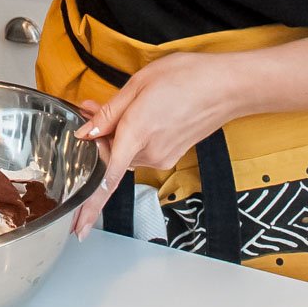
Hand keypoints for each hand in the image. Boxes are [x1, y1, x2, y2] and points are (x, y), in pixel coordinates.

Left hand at [71, 52, 246, 240]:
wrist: (228, 86)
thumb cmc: (187, 78)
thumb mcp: (138, 84)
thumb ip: (108, 112)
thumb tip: (85, 133)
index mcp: (137, 133)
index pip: (107, 178)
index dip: (91, 206)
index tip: (79, 228)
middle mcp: (149, 153)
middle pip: (110, 158)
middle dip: (97, 140)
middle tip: (90, 109)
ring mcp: (162, 158)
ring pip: (124, 154)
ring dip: (116, 137)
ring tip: (123, 106)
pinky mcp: (170, 156)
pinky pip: (140, 151)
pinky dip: (133, 139)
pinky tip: (141, 116)